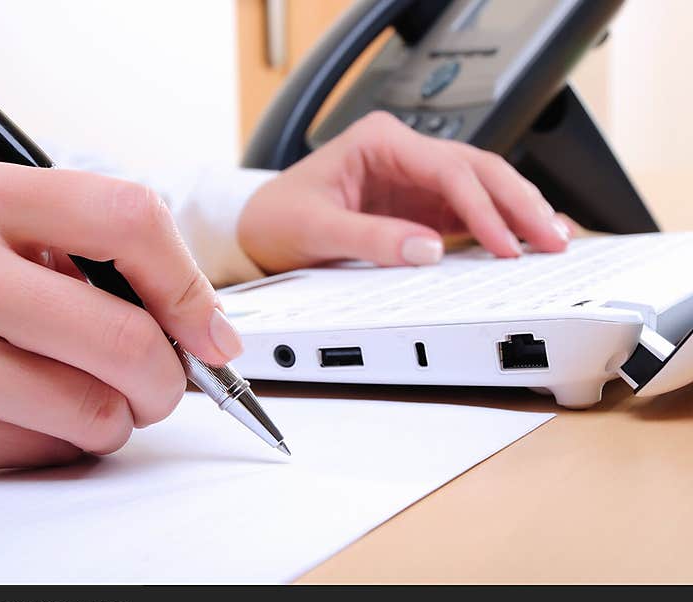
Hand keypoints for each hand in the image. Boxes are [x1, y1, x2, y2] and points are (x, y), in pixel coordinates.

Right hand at [0, 159, 241, 475]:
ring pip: (96, 411)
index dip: (189, 285)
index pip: (129, 219)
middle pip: (125, 337)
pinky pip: (49, 452)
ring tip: (83, 396)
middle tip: (163, 383)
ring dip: (116, 416)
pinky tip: (24, 413)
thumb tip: (191, 318)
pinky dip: (64, 441)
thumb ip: (81, 252)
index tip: (209, 330)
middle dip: (169, 378)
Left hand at [239, 111, 571, 272]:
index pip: (448, 168)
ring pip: (481, 188)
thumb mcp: (317, 228)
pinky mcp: (417, 207)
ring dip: (517, 213)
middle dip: (518, 203)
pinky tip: (522, 241)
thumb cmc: (277, 216)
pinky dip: (497, 228)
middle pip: (477, 170)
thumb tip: (428, 251)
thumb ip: (371, 238)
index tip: (505, 242)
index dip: (483, 206)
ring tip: (553, 240)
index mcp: (379, 142)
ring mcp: (414, 180)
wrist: (259, 229)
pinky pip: (467, 212)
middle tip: (552, 238)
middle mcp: (403, 155)